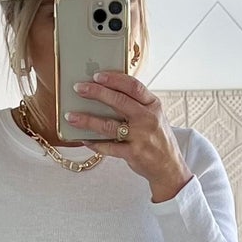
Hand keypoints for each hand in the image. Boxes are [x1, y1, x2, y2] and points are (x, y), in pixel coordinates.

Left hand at [64, 71, 192, 203]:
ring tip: (71, 116)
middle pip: (119, 101)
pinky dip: (94, 143)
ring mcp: (141, 137)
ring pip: (109, 125)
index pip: (133, 86)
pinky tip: (83, 139)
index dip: (114, 79)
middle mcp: (148, 119)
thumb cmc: (157, 138)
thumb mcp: (154, 116)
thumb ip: (136, 104)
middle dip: (96, 93)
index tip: (97, 75)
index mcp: (153, 105)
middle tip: (79, 88)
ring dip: (87, 120)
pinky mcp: (133, 154)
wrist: (169, 167)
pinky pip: (108, 147)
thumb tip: (106, 92)